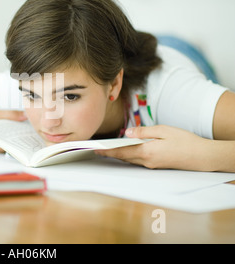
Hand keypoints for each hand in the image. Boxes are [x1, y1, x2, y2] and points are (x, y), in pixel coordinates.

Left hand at [94, 125, 211, 170]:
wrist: (202, 156)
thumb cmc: (184, 141)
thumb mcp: (163, 130)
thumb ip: (143, 132)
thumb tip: (127, 133)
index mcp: (146, 152)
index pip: (121, 152)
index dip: (107, 151)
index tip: (95, 149)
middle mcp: (147, 161)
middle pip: (123, 157)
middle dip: (110, 153)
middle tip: (98, 148)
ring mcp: (152, 165)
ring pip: (130, 159)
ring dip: (119, 154)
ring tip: (108, 148)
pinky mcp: (156, 165)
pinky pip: (138, 160)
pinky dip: (130, 155)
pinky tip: (127, 149)